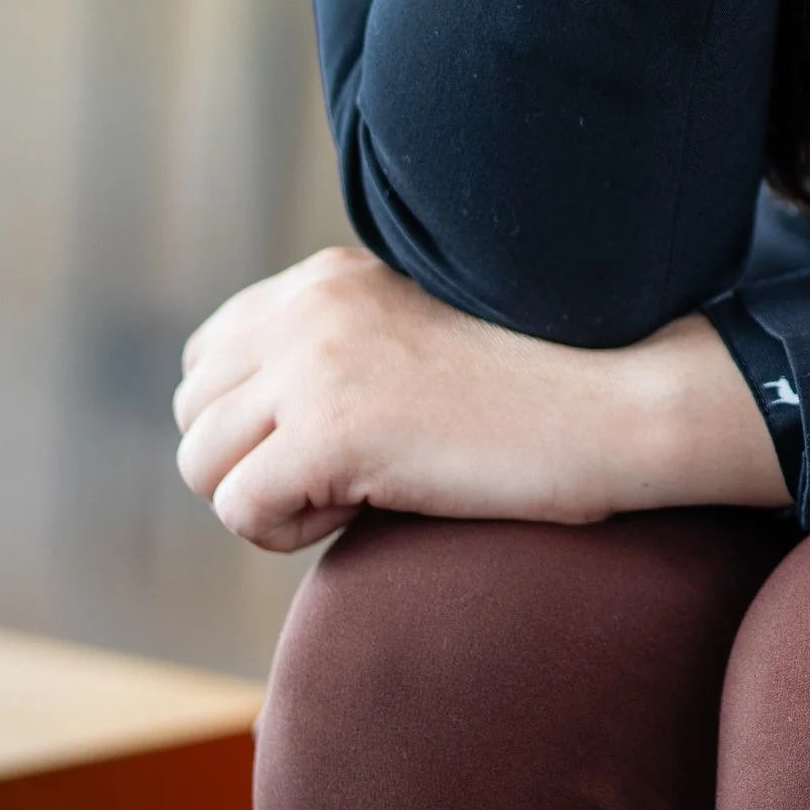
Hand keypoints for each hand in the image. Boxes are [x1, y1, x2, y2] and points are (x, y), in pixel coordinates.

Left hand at [172, 249, 790, 550]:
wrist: (615, 402)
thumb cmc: (534, 389)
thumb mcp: (412, 338)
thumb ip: (335, 349)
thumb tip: (257, 423)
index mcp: (323, 278)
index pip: (208, 358)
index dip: (254, 422)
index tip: (336, 440)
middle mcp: (305, 308)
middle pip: (194, 414)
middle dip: (252, 463)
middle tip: (347, 475)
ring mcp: (314, 366)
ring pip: (201, 464)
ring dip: (268, 498)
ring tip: (356, 490)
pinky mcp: (329, 430)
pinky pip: (240, 509)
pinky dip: (288, 531)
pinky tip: (366, 506)